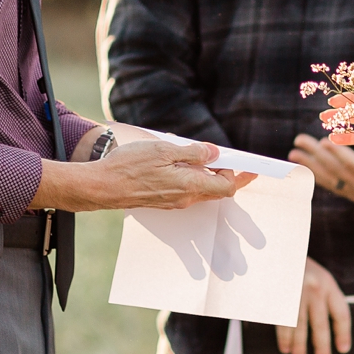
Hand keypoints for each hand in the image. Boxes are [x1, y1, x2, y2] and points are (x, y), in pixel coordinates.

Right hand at [38, 139, 251, 213]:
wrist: (102, 186)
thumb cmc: (130, 166)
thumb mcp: (165, 151)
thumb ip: (193, 153)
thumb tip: (214, 153)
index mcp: (190, 185)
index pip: (227, 186)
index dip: (240, 175)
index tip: (250, 166)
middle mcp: (186, 198)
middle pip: (217, 190)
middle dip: (228, 174)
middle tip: (232, 158)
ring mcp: (174, 202)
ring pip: (202, 191)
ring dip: (209, 175)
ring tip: (206, 156)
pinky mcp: (164, 201)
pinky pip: (188, 191)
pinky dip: (195, 179)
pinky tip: (186, 164)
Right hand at [276, 258, 351, 353]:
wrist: (274, 246)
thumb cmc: (298, 266)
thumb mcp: (317, 276)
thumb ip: (325, 297)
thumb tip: (331, 331)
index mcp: (327, 282)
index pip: (340, 312)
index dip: (343, 333)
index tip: (343, 349)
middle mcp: (313, 287)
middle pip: (320, 323)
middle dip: (321, 346)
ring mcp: (294, 291)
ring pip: (299, 325)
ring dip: (299, 346)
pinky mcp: (278, 295)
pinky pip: (281, 321)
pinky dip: (283, 337)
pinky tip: (285, 348)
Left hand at [290, 133, 353, 211]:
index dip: (340, 154)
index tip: (325, 142)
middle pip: (337, 170)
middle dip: (316, 154)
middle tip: (298, 140)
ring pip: (331, 178)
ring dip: (311, 164)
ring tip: (294, 152)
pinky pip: (333, 185)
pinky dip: (318, 175)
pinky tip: (307, 167)